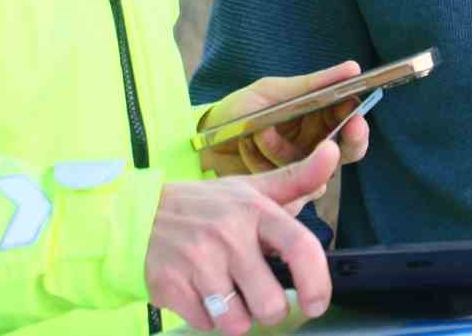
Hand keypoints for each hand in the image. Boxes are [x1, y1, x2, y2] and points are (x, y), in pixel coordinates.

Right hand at [146, 141, 339, 333]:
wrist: (138, 214)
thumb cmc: (205, 206)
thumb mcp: (251, 189)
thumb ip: (297, 179)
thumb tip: (332, 153)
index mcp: (254, 210)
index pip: (299, 247)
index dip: (317, 282)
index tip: (317, 303)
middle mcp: (228, 234)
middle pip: (270, 303)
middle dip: (269, 309)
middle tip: (258, 295)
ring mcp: (197, 261)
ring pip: (237, 322)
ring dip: (235, 317)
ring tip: (225, 291)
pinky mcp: (171, 285)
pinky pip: (205, 324)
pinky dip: (206, 317)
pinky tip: (199, 292)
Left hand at [199, 60, 369, 176]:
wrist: (200, 142)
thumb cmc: (238, 113)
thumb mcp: (272, 93)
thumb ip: (312, 85)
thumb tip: (353, 68)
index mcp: (317, 120)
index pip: (351, 123)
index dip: (358, 122)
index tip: (357, 117)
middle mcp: (314, 149)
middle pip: (346, 152)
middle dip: (347, 143)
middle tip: (341, 135)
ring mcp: (298, 174)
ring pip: (317, 174)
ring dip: (285, 151)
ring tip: (258, 132)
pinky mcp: (280, 196)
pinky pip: (290, 190)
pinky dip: (266, 166)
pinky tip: (247, 151)